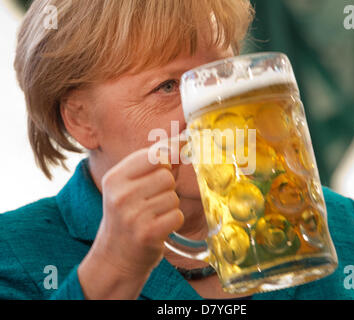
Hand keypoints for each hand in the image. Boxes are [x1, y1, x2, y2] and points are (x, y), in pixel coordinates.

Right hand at [78, 141, 183, 298]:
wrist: (116, 256)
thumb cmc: (128, 214)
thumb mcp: (129, 185)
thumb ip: (154, 162)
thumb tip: (183, 140)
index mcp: (115, 178)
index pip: (154, 155)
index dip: (167, 160)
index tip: (169, 164)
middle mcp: (121, 195)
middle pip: (166, 176)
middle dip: (167, 187)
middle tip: (152, 200)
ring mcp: (133, 215)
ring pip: (173, 197)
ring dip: (169, 206)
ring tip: (153, 215)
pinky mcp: (148, 233)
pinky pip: (177, 215)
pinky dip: (173, 221)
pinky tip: (158, 227)